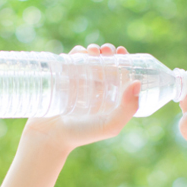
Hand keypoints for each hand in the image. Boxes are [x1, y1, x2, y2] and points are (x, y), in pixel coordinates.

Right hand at [23, 43, 140, 151]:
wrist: (49, 136)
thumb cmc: (81, 134)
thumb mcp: (110, 125)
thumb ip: (128, 109)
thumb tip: (137, 83)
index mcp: (110, 98)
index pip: (120, 75)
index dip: (124, 60)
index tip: (122, 52)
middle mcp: (95, 90)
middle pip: (105, 64)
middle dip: (107, 52)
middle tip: (105, 50)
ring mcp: (78, 84)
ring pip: (88, 60)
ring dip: (92, 50)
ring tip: (92, 51)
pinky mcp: (62, 80)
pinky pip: (70, 61)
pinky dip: (76, 53)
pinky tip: (79, 53)